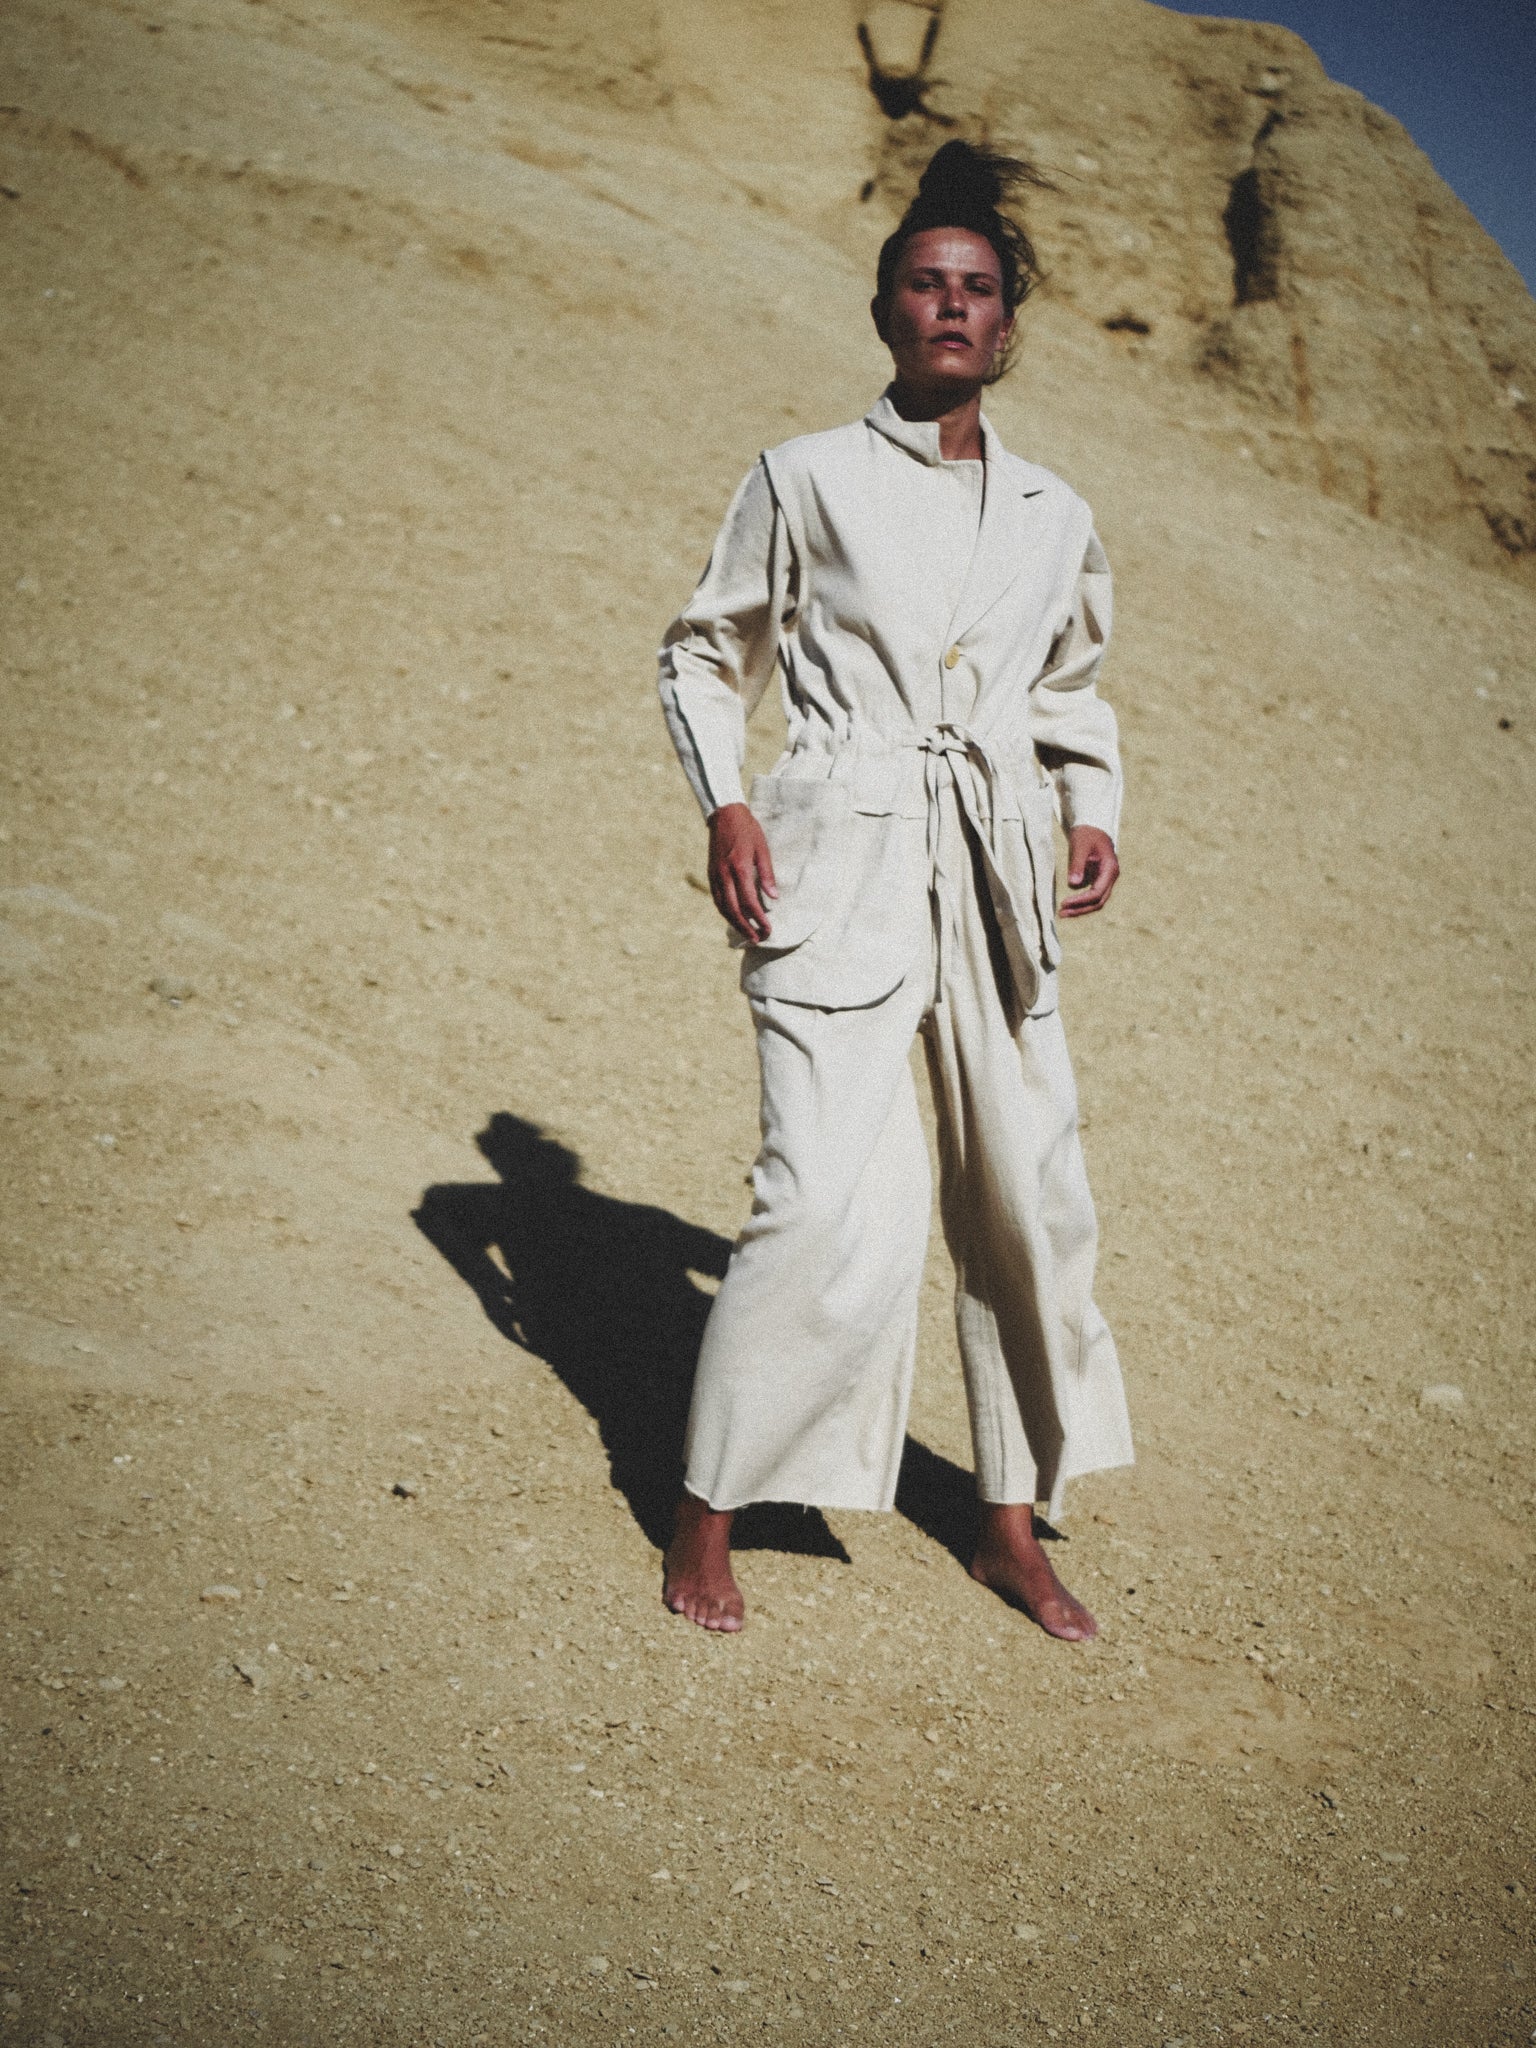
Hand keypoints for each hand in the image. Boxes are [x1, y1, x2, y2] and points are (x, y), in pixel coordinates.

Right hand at [707, 802, 777, 941]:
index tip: (768, 929)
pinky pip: (716, 899)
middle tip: (757, 939)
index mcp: (739, 868)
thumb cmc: (748, 830)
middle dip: (746, 927)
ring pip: (722, 907)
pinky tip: (733, 918)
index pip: (749, 902)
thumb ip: (767, 874)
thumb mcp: (762, 849)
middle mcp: (724, 875)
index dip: (759, 918)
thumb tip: (774, 898)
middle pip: (734, 909)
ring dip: (734, 923)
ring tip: (746, 934)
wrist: (724, 815)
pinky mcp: (711, 874)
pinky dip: (724, 912)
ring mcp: (715, 875)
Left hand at [1059, 825, 1118, 917]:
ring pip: (1095, 901)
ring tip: (1061, 913)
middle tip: (1061, 913)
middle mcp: (1110, 877)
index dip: (1081, 901)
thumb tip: (1073, 885)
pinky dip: (1079, 901)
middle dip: (1080, 909)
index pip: (1097, 892)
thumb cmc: (1087, 834)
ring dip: (1080, 908)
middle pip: (1098, 901)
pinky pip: (1090, 895)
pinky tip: (1066, 904)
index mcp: (1110, 869)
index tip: (1064, 903)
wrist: (1092, 827)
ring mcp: (1105, 879)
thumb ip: (1077, 865)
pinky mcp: (1097, 880)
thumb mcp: (1080, 846)